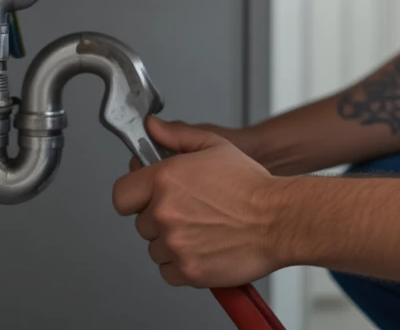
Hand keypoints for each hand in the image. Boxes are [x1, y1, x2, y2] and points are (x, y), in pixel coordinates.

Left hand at [112, 116, 286, 287]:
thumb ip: (176, 136)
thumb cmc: (251, 185)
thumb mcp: (214, 145)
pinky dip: (182, 264)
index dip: (133, 195)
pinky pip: (168, 271)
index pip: (121, 195)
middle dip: (160, 217)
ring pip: (155, 248)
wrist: (278, 219)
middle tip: (189, 209)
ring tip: (201, 227)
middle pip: (141, 222)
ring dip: (171, 241)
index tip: (144, 196)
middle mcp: (165, 212)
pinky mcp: (187, 271)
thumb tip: (153, 128)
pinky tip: (203, 246)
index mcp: (166, 179)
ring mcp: (175, 244)